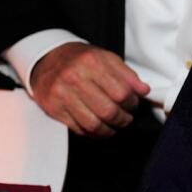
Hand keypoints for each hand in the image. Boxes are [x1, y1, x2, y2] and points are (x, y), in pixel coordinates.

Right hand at [29, 42, 150, 137]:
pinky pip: (78, 129)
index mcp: (91, 62)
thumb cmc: (80, 59)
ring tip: (114, 125)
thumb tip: (144, 90)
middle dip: (123, 119)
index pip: (121, 92)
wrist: (46, 59)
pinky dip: (92, 133)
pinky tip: (99, 127)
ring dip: (109, 130)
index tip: (133, 104)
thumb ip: (127, 74)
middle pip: (108, 111)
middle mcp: (74, 77)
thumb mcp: (105, 57)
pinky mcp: (53, 108)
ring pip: (93, 124)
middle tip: (126, 118)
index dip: (132, 103)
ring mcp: (62, 94)